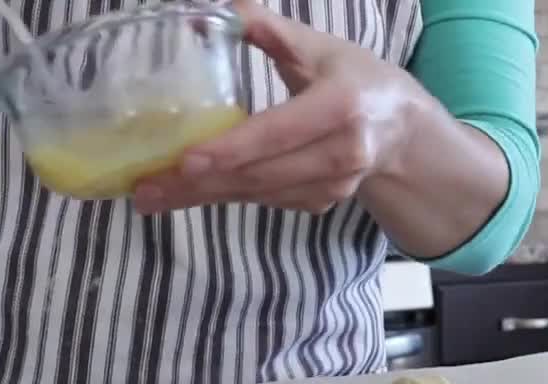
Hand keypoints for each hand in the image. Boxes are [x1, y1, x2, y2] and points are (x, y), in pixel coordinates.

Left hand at [133, 0, 430, 213]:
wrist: (401, 128)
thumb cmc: (355, 78)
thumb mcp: (318, 46)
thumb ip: (267, 28)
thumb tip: (206, 11)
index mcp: (342, 107)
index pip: (279, 131)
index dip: (233, 149)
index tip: (187, 160)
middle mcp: (342, 152)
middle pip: (262, 173)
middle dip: (201, 183)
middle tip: (145, 188)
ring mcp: (335, 183)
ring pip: (260, 193)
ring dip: (204, 197)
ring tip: (152, 196)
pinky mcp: (323, 201)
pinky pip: (268, 201)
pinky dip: (227, 196)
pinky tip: (189, 194)